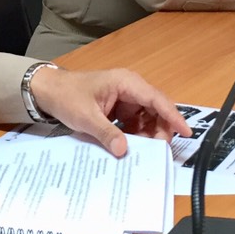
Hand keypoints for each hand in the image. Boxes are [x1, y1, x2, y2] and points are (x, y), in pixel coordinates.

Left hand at [28, 66, 190, 156]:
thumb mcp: (86, 117)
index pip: (156, 99)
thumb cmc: (67, 97)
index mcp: (126, 83)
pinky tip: (131, 147)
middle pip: (156, 110)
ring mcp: (126, 99)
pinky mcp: (120, 109)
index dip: (173, 116)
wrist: (48, 91)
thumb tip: (123, 150)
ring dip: (148, 134)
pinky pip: (136, 123)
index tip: (186, 132)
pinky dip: (137, 135)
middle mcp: (131, 88)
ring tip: (142, 151)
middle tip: (157, 151)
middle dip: (160, 130)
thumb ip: (106, 133)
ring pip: (148, 118)